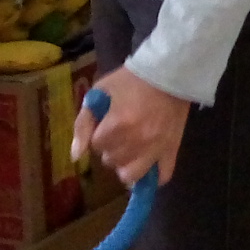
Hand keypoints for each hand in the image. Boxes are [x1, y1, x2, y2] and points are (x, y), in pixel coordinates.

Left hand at [72, 66, 189, 186]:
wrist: (169, 72)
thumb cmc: (132, 80)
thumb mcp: (101, 92)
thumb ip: (84, 124)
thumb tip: (76, 156)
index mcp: (118, 125)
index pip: (97, 145)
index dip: (100, 133)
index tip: (108, 122)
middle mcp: (137, 141)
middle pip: (111, 161)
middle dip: (111, 148)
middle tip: (120, 132)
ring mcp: (156, 148)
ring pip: (131, 175)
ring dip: (127, 164)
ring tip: (131, 150)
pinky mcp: (172, 150)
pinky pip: (161, 176)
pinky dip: (153, 176)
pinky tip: (147, 165)